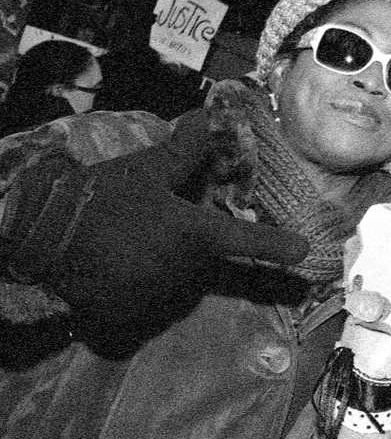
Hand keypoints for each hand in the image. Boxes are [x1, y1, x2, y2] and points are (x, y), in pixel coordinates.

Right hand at [0, 136, 305, 334]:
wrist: (39, 235)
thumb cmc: (99, 198)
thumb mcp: (144, 169)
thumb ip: (185, 151)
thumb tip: (212, 118)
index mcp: (194, 234)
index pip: (245, 240)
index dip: (276, 246)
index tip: (304, 252)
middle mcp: (185, 273)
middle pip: (205, 263)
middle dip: (187, 247)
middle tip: (146, 228)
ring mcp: (159, 300)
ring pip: (178, 284)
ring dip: (163, 269)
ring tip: (126, 246)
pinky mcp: (131, 321)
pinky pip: (147, 305)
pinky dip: (137, 290)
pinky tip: (114, 271)